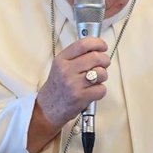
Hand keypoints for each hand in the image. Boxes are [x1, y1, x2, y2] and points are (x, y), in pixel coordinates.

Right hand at [27, 37, 109, 152]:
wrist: (47, 108)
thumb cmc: (56, 87)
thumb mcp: (60, 66)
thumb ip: (75, 56)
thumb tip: (96, 48)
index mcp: (61, 60)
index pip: (83, 44)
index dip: (97, 43)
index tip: (102, 46)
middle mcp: (66, 70)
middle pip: (96, 57)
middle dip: (104, 60)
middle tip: (103, 64)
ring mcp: (74, 84)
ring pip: (101, 73)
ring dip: (103, 76)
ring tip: (95, 79)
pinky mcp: (81, 97)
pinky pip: (101, 89)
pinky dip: (100, 90)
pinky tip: (92, 91)